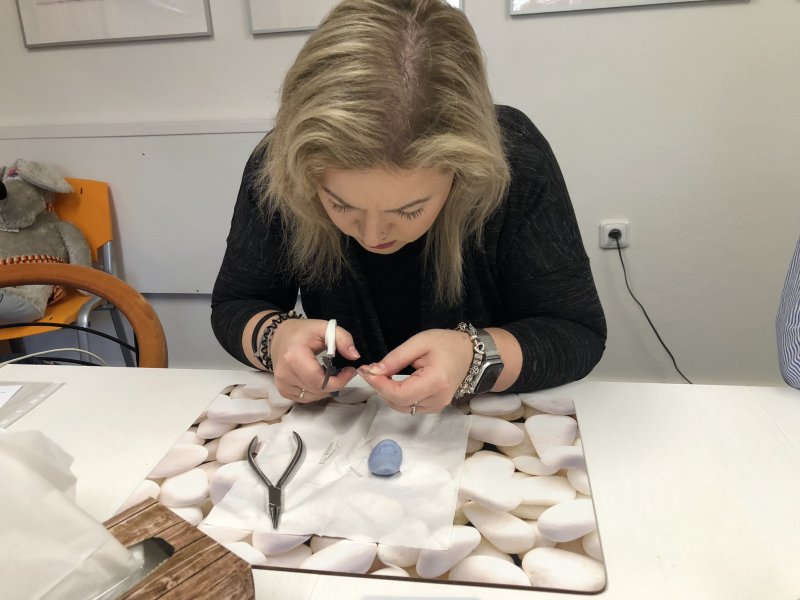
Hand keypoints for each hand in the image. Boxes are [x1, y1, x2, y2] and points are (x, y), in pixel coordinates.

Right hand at [270, 318, 359, 402]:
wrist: (280, 336)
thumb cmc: (303, 332)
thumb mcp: (325, 328)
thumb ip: (343, 339)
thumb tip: (355, 357)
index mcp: (294, 357)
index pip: (320, 381)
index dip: (339, 381)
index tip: (350, 371)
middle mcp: (285, 374)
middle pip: (318, 390)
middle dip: (335, 383)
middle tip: (342, 372)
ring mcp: (282, 384)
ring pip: (313, 397)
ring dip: (326, 388)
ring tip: (329, 373)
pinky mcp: (282, 391)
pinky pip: (305, 398)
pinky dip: (316, 391)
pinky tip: (317, 378)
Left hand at [358, 329, 472, 413]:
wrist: (469, 354)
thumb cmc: (446, 344)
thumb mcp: (419, 342)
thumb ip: (396, 358)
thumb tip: (374, 371)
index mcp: (436, 381)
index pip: (400, 394)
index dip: (379, 385)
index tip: (366, 371)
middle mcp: (437, 399)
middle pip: (398, 403)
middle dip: (380, 388)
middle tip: (370, 370)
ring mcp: (437, 406)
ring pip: (402, 407)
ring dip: (387, 393)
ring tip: (380, 375)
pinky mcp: (434, 407)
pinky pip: (409, 406)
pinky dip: (397, 396)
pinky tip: (393, 382)